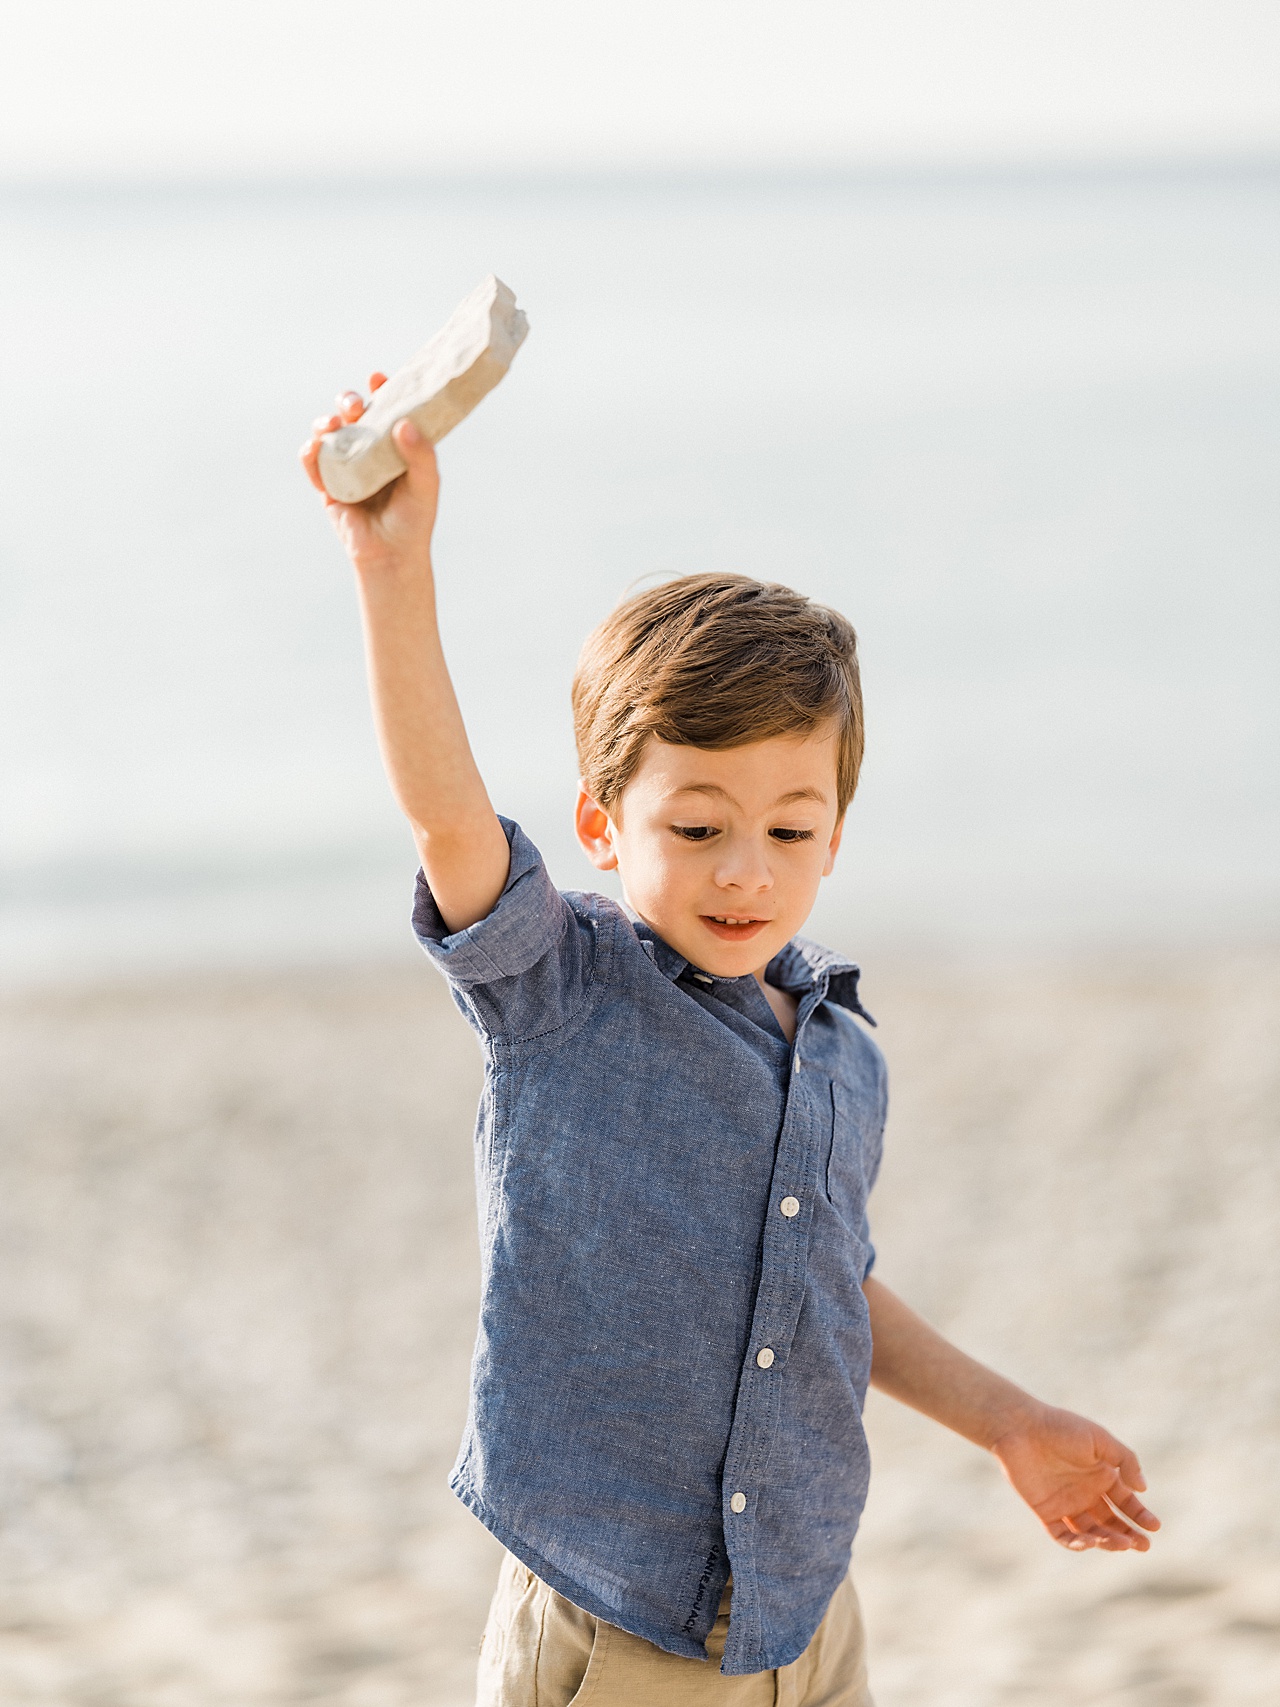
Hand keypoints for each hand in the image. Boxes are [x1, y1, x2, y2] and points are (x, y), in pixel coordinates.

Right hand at [299, 374, 440, 576]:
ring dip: (325, 422)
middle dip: (349, 402)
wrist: (391, 556)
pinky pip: (312, 462)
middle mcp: (369, 450)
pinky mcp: (327, 484)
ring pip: (328, 432)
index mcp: (394, 444)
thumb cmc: (414, 520)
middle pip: (353, 414)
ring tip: (333, 425)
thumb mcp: (426, 486)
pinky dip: (310, 451)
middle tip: (355, 405)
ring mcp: (346, 465)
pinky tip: (316, 447)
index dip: (381, 390)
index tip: (377, 378)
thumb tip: (402, 424)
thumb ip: (421, 455)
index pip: (386, 409)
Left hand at [992, 1403, 1160, 1552]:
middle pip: (1112, 1522)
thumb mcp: (1099, 1439)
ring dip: (1107, 1541)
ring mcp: (1067, 1504)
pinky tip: (1090, 1542)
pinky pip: (1063, 1535)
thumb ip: (1124, 1461)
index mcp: (1101, 1475)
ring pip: (1092, 1532)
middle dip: (1129, 1535)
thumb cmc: (1061, 1428)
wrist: (1020, 1427)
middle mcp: (1086, 1493)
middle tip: (1142, 1545)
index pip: (1126, 1502)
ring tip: (1121, 1543)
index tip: (1155, 1526)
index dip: (1141, 1516)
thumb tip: (1142, 1489)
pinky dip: (1076, 1544)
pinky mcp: (1046, 1511)